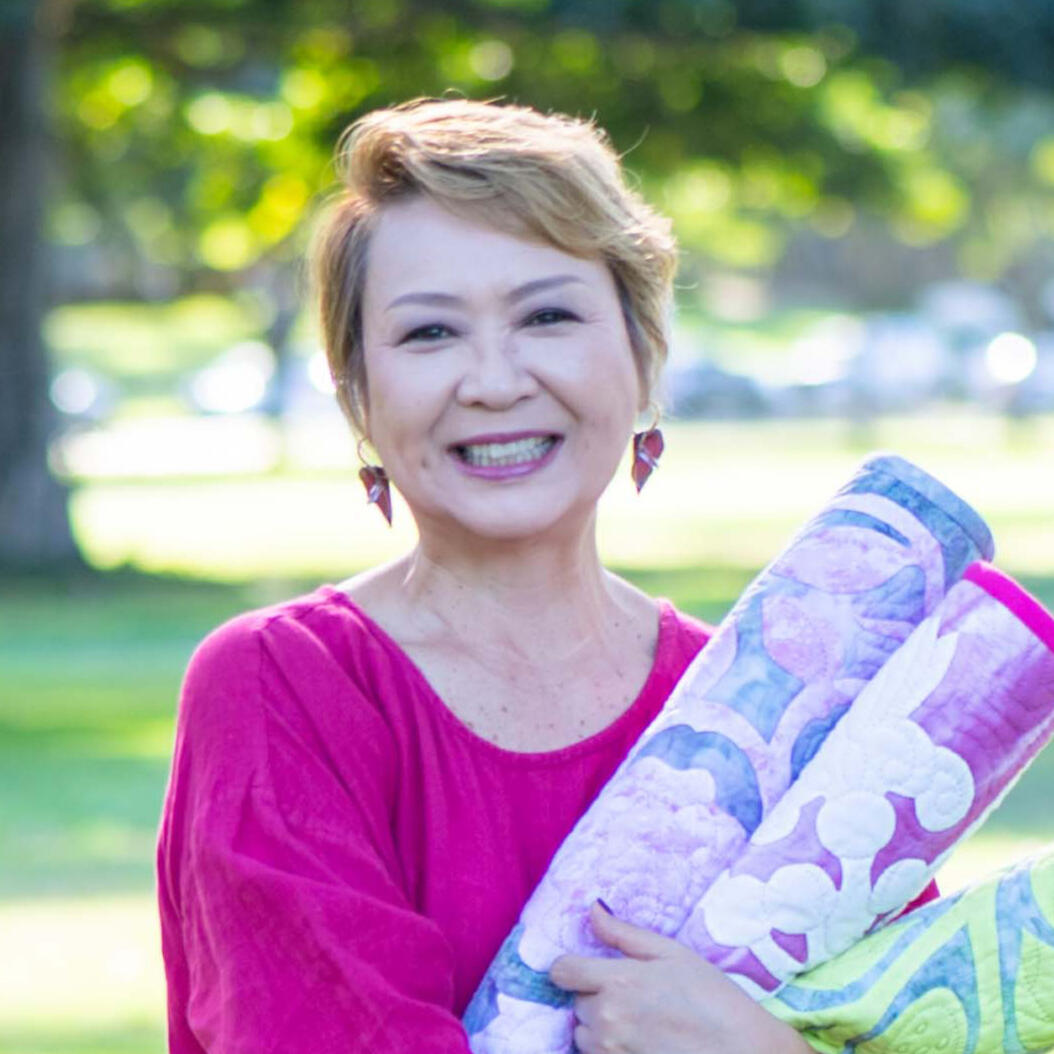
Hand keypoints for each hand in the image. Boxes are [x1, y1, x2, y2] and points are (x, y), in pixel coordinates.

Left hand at [548, 902, 811, 1053]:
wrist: (743, 1050)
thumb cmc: (712, 996)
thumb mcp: (671, 952)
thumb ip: (623, 933)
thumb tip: (592, 908)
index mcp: (617, 980)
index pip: (561, 971)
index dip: (570, 967)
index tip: (585, 968)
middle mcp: (607, 1018)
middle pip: (575, 1003)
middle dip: (594, 997)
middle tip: (630, 996)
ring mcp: (612, 1051)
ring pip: (583, 1034)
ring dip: (599, 1026)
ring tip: (637, 1022)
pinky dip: (610, 1049)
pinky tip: (639, 1041)